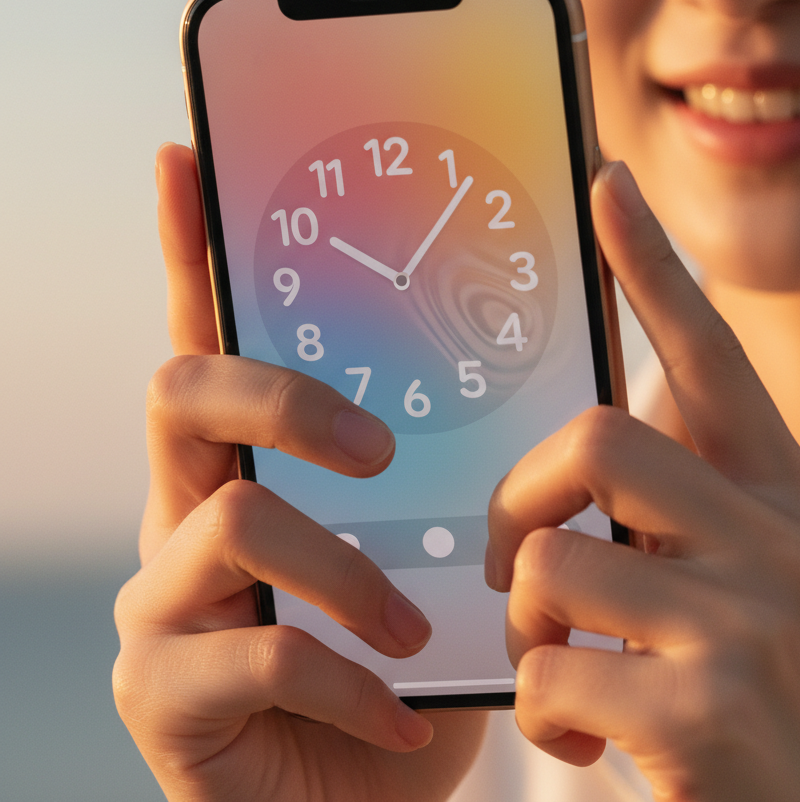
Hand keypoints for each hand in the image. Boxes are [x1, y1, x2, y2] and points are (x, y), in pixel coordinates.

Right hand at [113, 143, 485, 801]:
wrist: (384, 796)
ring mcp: (164, 601)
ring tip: (411, 625)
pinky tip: (396, 712)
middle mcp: (187, 512)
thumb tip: (534, 342)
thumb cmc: (419, 653)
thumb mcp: (448, 537)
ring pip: (229, 519)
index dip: (190, 249)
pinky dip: (344, 676)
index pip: (210, 333)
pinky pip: (251, 651)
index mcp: (255, 462)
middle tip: (379, 449)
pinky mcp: (164, 693)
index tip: (188, 162)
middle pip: (183, 390)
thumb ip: (468, 448)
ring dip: (344, 570)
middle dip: (284, 397)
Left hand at [486, 162, 799, 801]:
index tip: (607, 184)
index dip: (654, 264)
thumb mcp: (743, 588)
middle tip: (512, 557)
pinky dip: (537, 710)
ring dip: (523, 623)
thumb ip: (678, 516)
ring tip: (553, 667)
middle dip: (521, 499)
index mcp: (783, 497)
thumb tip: (571, 466)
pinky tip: (576, 740)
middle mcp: (778, 537)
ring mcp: (747, 620)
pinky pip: (547, 669)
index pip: (711, 352)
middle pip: (597, 439)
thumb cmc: (758, 703)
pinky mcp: (703, 709)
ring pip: (551, 560)